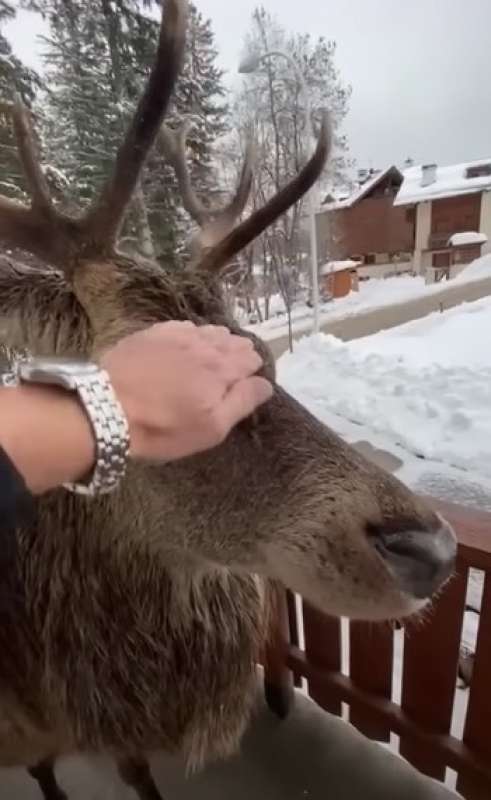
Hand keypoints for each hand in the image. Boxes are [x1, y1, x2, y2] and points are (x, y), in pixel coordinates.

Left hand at [101, 321, 272, 461]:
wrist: (105, 408)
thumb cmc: (162, 427)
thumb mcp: (210, 428)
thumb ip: (242, 402)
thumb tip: (265, 383)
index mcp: (223, 368)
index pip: (251, 358)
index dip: (252, 371)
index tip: (245, 385)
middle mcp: (204, 344)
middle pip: (233, 341)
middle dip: (237, 355)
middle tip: (227, 377)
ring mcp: (177, 334)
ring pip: (209, 331)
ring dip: (216, 343)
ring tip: (208, 361)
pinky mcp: (152, 332)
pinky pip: (183, 326)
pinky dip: (191, 335)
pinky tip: (184, 348)